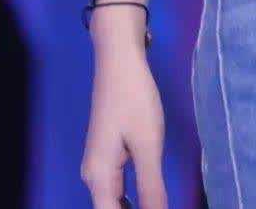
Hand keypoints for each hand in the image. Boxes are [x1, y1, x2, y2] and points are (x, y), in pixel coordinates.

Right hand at [81, 47, 167, 208]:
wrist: (119, 61)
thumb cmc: (134, 100)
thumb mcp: (148, 145)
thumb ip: (152, 187)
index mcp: (99, 178)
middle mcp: (93, 176)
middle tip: (162, 206)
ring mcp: (100, 164)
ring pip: (115, 201)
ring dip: (134, 208)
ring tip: (158, 204)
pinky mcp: (108, 153)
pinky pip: (118, 187)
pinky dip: (133, 197)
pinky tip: (150, 198)